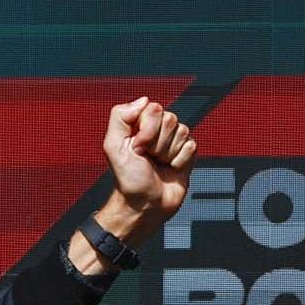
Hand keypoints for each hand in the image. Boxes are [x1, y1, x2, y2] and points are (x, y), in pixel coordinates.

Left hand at [105, 96, 195, 218]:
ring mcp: (173, 141)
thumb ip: (120, 117)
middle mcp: (156, 130)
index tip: (137, 146)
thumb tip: (143, 100)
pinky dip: (180, 160)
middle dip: (157, 142)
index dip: (147, 129)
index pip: (153, 108)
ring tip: (158, 164)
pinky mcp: (187, 153)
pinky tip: (171, 168)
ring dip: (168, 152)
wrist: (145, 204)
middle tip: (147, 157)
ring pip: (183, 131)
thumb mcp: (113, 146)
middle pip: (170, 119)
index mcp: (138, 125)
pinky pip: (191, 145)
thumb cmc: (128, 179)